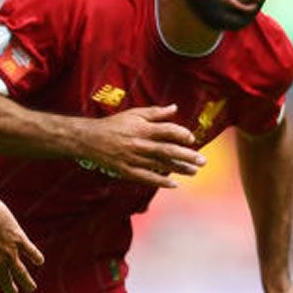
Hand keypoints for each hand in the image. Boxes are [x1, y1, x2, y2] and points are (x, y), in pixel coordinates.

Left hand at [0, 197, 43, 292]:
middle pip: (7, 283)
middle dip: (11, 289)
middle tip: (13, 291)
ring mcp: (10, 252)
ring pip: (21, 273)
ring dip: (27, 283)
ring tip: (31, 288)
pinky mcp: (19, 239)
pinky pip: (31, 251)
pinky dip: (36, 257)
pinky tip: (39, 261)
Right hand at [84, 105, 205, 187]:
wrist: (89, 139)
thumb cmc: (114, 125)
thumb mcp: (134, 114)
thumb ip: (155, 113)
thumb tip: (174, 108)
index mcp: (142, 128)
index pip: (167, 131)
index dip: (182, 135)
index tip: (191, 139)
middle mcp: (139, 144)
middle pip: (168, 151)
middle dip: (187, 156)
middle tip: (203, 161)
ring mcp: (133, 159)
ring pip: (160, 166)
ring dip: (179, 169)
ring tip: (194, 171)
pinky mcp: (127, 171)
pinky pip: (147, 178)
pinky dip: (161, 182)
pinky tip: (174, 185)